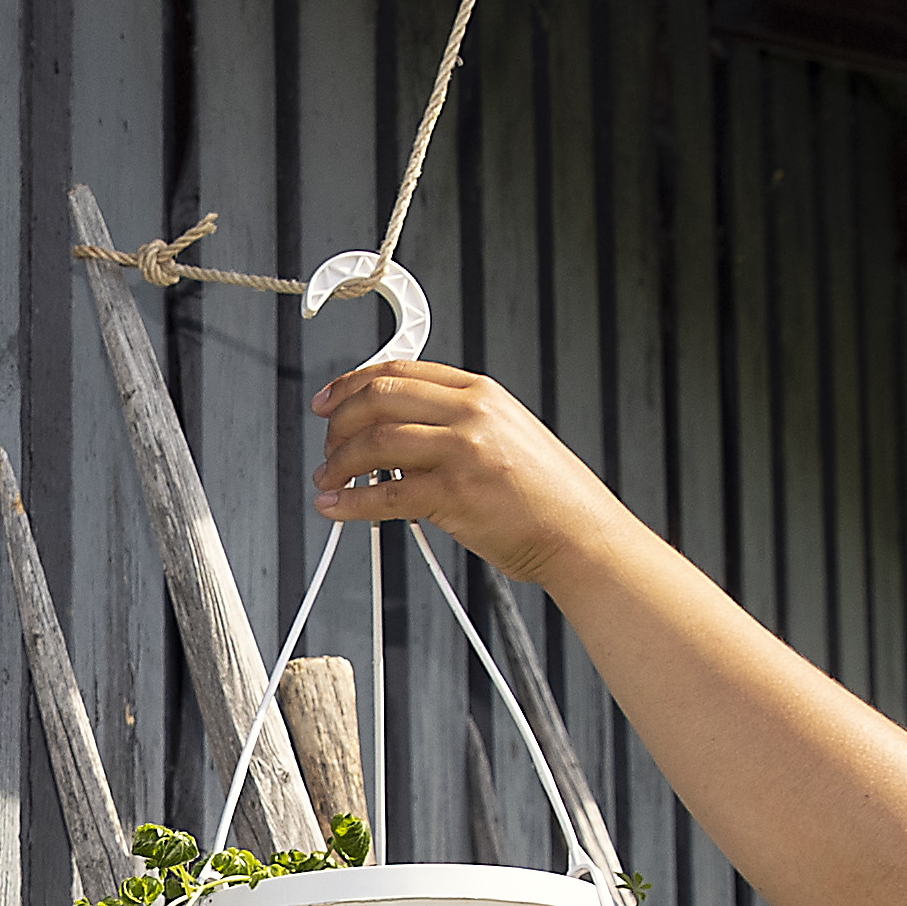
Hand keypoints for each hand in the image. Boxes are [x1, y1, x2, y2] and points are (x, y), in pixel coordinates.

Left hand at [310, 358, 637, 585]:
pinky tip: (336, 506)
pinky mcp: (455, 494)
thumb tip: (393, 432)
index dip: (351, 383)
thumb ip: (454, 423)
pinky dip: (350, 501)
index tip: (330, 400)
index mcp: (480, 391)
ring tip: (328, 479)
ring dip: (338, 462)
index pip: (398, 371)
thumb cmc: (547, 495)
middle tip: (325, 443)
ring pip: (374, 441)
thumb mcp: (506, 433)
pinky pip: (384, 494)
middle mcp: (471, 413)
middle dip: (338, 421)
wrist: (581, 534)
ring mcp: (463, 451)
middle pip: (378, 397)